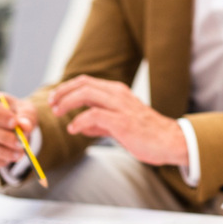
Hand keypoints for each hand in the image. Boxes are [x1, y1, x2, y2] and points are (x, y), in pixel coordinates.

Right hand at [0, 89, 36, 167]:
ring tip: (19, 154)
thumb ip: (26, 116)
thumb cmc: (17, 114)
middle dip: (2, 137)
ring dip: (1, 152)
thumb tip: (24, 126)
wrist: (13, 126)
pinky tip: (7, 160)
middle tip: (20, 143)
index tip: (14, 123)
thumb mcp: (26, 111)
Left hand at [49, 75, 186, 166]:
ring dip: (67, 102)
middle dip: (63, 93)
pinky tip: (74, 130)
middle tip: (52, 104)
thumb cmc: (146, 134)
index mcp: (118, 92)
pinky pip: (94, 115)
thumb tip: (80, 126)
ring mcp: (121, 107)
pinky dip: (80, 121)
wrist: (170, 141)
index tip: (55, 99)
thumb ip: (100, 123)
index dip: (67, 88)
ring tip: (58, 113)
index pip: (86, 82)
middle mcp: (118, 95)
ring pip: (86, 94)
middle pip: (83, 84)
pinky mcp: (122, 121)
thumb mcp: (120, 125)